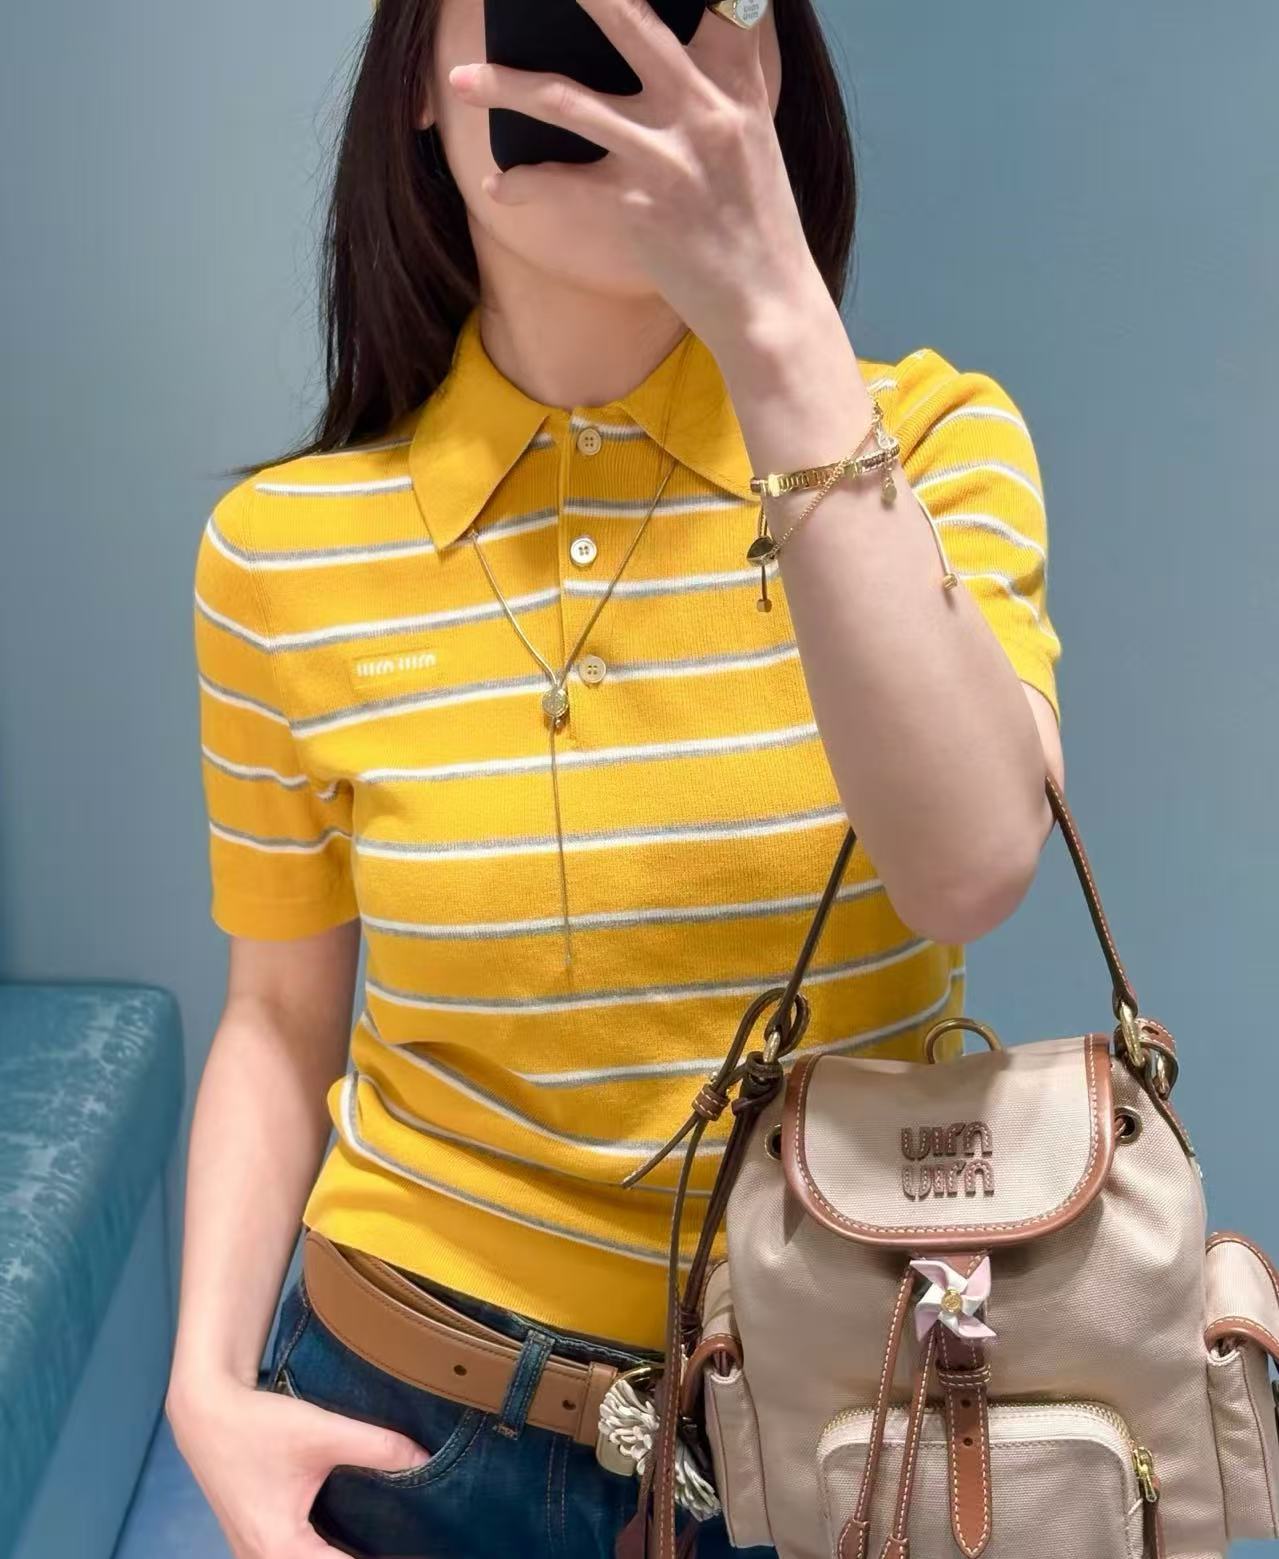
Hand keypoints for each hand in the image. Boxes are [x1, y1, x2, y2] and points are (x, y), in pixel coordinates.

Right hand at [166, 1374, 431, 1557]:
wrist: (206, 1412)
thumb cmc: (258, 1426)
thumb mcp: (322, 1432)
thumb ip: (377, 1447)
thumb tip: (425, 1459)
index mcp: (279, 1549)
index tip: (415, 1549)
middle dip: (360, 1557)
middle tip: (406, 1543)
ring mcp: (254, 1556)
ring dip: (339, 1554)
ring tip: (383, 1538)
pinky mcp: (254, 1542)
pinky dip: (321, 1552)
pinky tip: (349, 1537)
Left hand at [446, 0, 816, 353]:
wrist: (768, 304)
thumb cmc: (757, 222)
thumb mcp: (753, 135)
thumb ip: (721, 81)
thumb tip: (681, 39)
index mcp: (737, 81)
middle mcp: (703, 107)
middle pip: (629, 18)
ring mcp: (667, 156)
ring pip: (567, 100)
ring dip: (504, 86)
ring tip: (459, 79)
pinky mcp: (638, 208)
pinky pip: (560, 185)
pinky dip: (521, 184)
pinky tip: (499, 185)